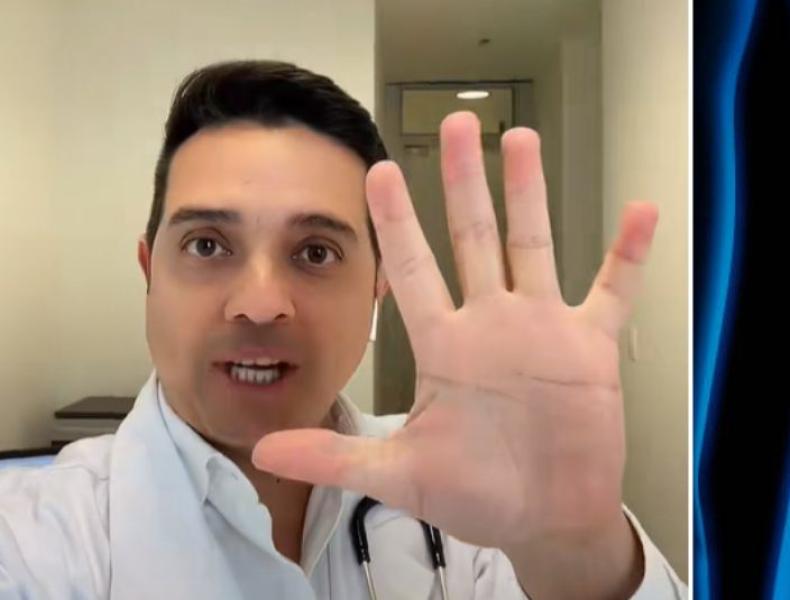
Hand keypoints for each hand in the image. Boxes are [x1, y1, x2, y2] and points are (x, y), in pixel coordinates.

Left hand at [252, 111, 656, 597]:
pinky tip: (640, 212)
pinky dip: (627, 254)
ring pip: (533, 244)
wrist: (543, 518)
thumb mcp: (402, 475)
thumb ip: (337, 458)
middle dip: (463, 181)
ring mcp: (540, 329)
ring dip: (529, 193)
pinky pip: (612, 289)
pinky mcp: (588, 346)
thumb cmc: (475, 494)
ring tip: (520, 138)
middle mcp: (489, 324)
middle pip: (473, 237)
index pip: (413, 269)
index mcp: (443, 346)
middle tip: (456, 123)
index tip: (379, 170)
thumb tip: (264, 451)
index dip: (397, 221)